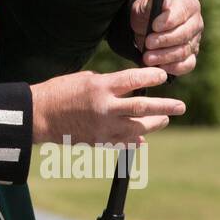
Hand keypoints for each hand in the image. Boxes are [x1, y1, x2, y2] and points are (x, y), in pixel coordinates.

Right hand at [30, 66, 185, 145]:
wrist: (38, 116)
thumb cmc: (59, 91)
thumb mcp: (85, 79)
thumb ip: (109, 85)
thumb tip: (128, 89)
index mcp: (100, 87)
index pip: (135, 80)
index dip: (152, 77)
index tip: (163, 77)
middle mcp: (105, 107)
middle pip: (143, 107)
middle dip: (166, 107)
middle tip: (180, 106)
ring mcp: (103, 127)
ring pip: (138, 128)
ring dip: (154, 124)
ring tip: (163, 120)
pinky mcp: (99, 141)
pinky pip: (124, 142)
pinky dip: (135, 139)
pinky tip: (142, 138)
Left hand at [131, 0, 202, 75]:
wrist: (145, 25)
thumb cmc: (148, 11)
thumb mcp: (146, 3)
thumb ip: (154, 3)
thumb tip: (164, 6)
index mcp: (188, 4)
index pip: (183, 12)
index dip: (169, 21)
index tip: (154, 26)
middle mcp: (195, 23)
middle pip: (185, 34)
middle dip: (165, 40)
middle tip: (148, 43)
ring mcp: (195, 41)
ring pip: (184, 51)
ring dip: (165, 56)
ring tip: (148, 57)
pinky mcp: (191, 57)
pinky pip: (187, 65)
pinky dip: (173, 67)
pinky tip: (160, 67)